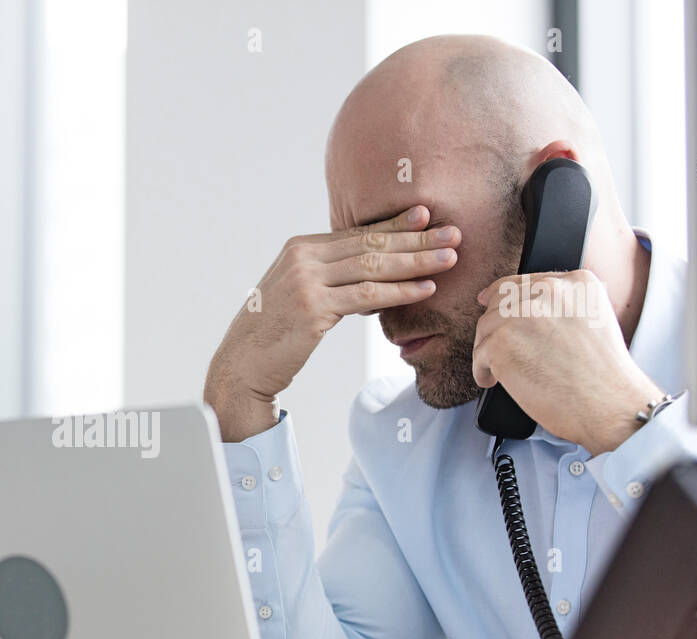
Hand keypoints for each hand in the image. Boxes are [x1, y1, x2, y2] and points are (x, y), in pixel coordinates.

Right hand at [204, 206, 460, 440]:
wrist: (243, 364)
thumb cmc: (274, 333)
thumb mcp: (299, 294)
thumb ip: (330, 278)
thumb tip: (372, 277)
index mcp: (300, 248)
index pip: (357, 233)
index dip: (395, 224)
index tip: (427, 216)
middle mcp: (303, 258)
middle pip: (370, 244)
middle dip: (416, 238)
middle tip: (453, 233)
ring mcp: (306, 282)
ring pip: (374, 267)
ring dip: (416, 262)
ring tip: (450, 258)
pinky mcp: (313, 309)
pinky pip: (367, 296)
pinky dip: (400, 291)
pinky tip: (425, 289)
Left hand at [473, 270, 660, 454]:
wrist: (609, 405)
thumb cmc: (603, 376)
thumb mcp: (594, 321)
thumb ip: (562, 306)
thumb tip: (521, 306)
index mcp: (577, 282)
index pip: (525, 281)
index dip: (503, 295)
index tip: (487, 300)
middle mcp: (550, 290)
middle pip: (501, 301)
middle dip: (496, 326)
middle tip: (499, 348)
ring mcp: (524, 313)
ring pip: (487, 327)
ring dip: (490, 351)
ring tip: (504, 370)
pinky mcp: (503, 340)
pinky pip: (479, 353)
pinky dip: (483, 371)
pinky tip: (497, 380)